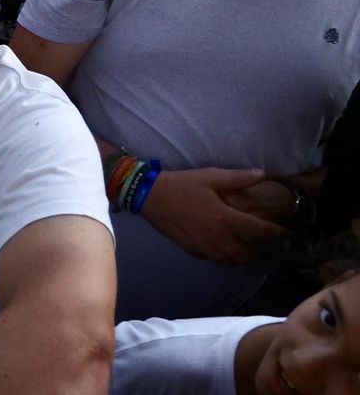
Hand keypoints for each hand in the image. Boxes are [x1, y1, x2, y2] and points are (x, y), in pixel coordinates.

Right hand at [140, 166, 287, 264]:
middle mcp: (217, 237)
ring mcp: (204, 246)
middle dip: (262, 252)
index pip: (259, 231)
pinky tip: (227, 250)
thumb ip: (239, 178)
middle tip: (270, 246)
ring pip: (232, 261)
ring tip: (251, 250)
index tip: (286, 233)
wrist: (150, 197)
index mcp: (225, 218)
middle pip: (247, 254)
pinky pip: (216, 260)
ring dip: (244, 257)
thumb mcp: (210, 176)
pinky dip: (227, 258)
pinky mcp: (193, 250)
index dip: (276, 234)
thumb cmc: (182, 184)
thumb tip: (263, 174)